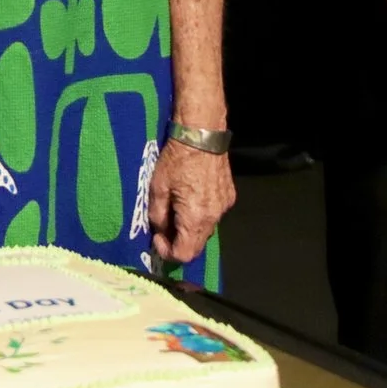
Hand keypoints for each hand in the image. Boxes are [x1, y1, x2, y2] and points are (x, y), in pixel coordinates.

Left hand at [147, 138, 234, 267]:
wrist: (202, 134)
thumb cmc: (177, 160)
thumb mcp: (158, 188)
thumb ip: (157, 216)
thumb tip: (161, 231)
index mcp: (196, 218)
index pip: (184, 254)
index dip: (168, 252)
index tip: (157, 237)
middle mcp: (214, 217)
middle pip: (197, 245)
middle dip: (179, 242)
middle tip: (164, 227)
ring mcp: (224, 207)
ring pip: (206, 231)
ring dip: (190, 229)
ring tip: (177, 210)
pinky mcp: (229, 196)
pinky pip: (214, 215)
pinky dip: (201, 215)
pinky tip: (192, 198)